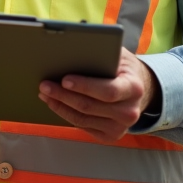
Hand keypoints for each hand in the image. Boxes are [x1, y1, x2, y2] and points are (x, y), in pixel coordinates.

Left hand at [38, 48, 157, 142]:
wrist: (138, 90)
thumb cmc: (122, 68)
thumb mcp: (119, 55)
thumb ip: (102, 52)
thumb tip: (72, 46)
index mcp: (134, 88)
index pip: (108, 91)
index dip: (85, 86)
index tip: (64, 79)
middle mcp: (129, 112)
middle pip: (89, 106)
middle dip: (63, 95)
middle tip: (44, 85)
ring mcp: (120, 127)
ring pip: (82, 118)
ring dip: (59, 105)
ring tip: (44, 93)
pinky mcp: (109, 136)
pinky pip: (82, 125)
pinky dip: (65, 113)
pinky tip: (55, 103)